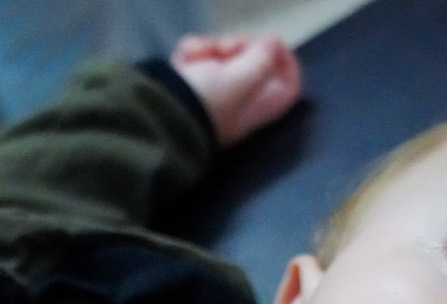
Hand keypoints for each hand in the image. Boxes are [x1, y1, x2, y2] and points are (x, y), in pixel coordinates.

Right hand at [170, 34, 303, 146]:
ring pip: (223, 57)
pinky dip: (192, 53)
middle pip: (255, 65)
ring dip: (211, 47)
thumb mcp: (242, 79)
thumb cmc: (207, 102)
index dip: (287, 62)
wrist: (158, 117)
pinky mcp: (188, 86)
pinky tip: (185, 59)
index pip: (288, 87)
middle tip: (229, 47)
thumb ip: (263, 60)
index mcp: (258, 108)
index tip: (273, 44)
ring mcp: (213, 95)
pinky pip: (198, 59)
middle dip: (241, 47)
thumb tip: (273, 45)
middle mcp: (239, 103)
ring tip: (199, 54)